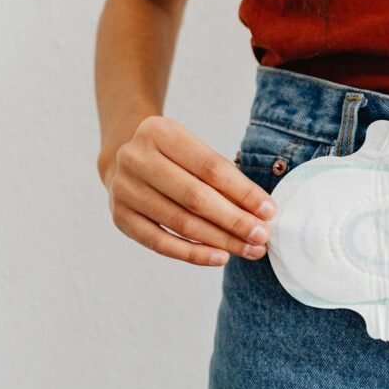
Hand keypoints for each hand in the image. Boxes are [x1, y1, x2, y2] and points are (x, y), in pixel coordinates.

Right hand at [101, 115, 277, 265]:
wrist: (124, 158)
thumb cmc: (174, 156)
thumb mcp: (194, 150)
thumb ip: (223, 176)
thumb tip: (261, 212)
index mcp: (160, 132)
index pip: (211, 168)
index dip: (243, 192)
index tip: (269, 211)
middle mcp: (136, 158)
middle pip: (195, 198)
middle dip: (235, 220)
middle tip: (262, 236)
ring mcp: (123, 189)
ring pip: (181, 223)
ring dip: (220, 240)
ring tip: (249, 249)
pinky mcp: (119, 217)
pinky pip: (160, 242)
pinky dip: (193, 253)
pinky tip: (220, 257)